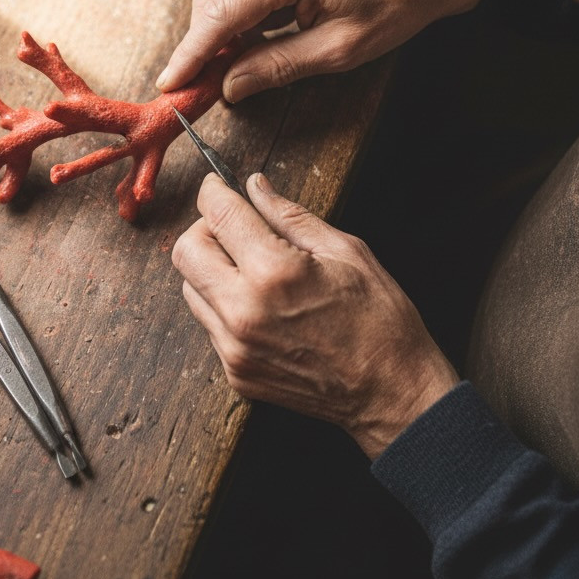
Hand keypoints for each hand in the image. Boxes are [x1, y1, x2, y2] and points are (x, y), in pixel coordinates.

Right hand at [157, 0, 484, 100]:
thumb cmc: (392, 7)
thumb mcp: (337, 50)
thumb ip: (277, 67)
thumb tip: (229, 87)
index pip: (220, 15)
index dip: (190, 54)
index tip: (170, 82)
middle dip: (200, 44)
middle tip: (199, 85)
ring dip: (217, 29)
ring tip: (227, 67)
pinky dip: (236, 13)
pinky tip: (249, 41)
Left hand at [171, 173, 458, 458]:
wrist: (392, 393)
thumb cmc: (379, 321)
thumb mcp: (345, 251)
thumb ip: (291, 215)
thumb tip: (255, 186)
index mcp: (274, 272)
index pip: (218, 213)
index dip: (214, 190)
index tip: (219, 184)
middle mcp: (243, 311)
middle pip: (186, 250)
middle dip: (206, 229)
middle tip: (237, 228)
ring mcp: (235, 347)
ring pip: (191, 287)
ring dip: (212, 268)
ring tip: (253, 269)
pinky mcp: (235, 372)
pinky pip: (210, 323)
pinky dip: (225, 304)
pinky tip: (263, 304)